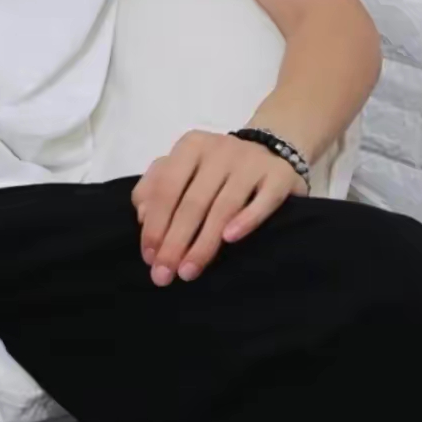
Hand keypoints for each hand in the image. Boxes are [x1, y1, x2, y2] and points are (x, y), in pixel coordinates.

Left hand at [131, 129, 308, 287]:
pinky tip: (230, 240)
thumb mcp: (184, 166)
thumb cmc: (218, 166)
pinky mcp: (279, 176)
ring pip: (223, 207)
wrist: (274, 148)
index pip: (167, 187)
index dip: (156, 223)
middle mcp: (220, 150)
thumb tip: (142, 216)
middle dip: (175, 241)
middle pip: (193, 202)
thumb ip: (156, 185)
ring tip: (189, 271)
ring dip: (204, 242)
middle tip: (164, 275)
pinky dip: (246, 220)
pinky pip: (263, 201)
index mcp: (191, 146)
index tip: (149, 257)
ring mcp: (251, 162)